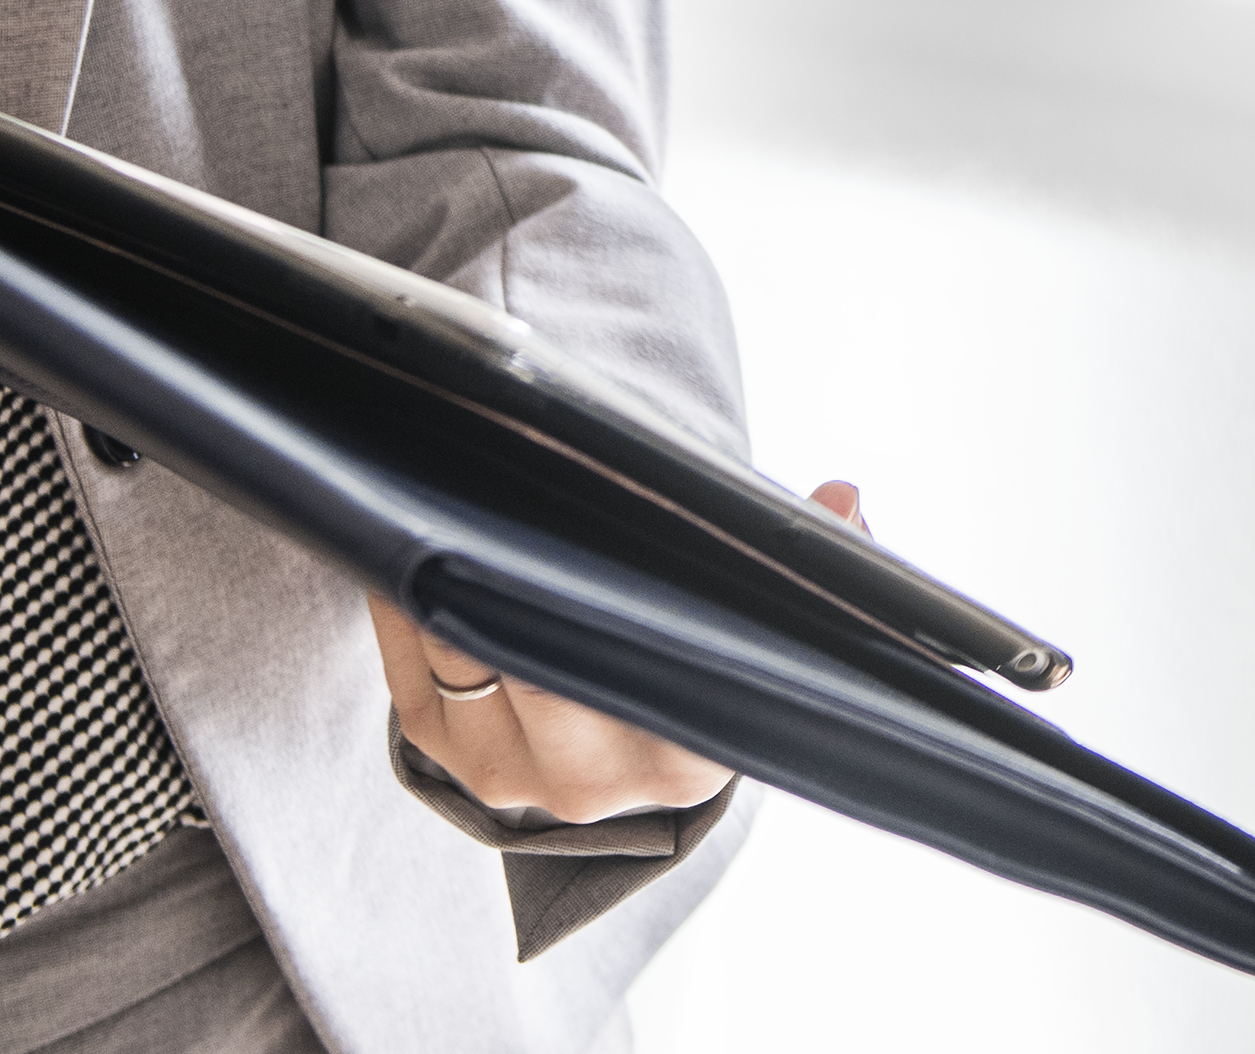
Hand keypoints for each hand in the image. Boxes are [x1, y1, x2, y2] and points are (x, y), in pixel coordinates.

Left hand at [373, 479, 868, 822]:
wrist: (618, 746)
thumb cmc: (689, 658)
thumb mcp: (753, 623)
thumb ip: (800, 559)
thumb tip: (846, 494)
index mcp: (689, 755)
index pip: (643, 659)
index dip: (613, 587)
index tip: (603, 508)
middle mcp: (593, 780)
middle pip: (541, 658)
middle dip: (517, 567)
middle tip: (511, 474)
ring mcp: (508, 775)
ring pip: (468, 648)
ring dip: (451, 568)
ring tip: (456, 489)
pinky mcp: (440, 753)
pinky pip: (412, 658)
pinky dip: (408, 593)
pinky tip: (413, 533)